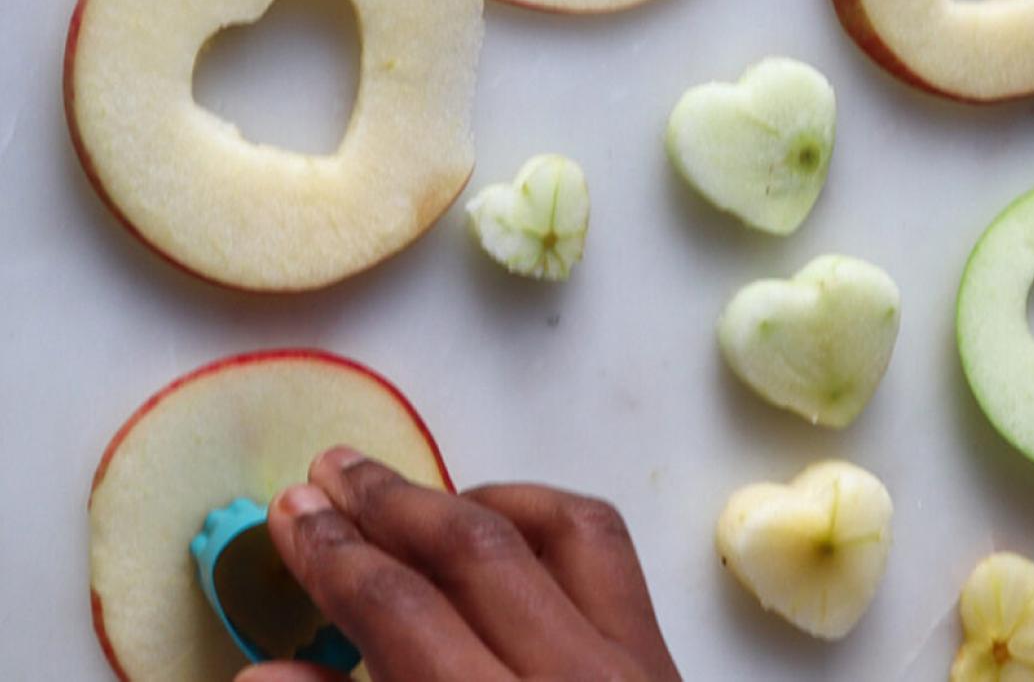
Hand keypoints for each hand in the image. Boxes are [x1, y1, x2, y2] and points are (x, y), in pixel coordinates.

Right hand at [239, 447, 680, 681]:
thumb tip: (262, 672)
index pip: (403, 611)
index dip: (335, 558)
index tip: (291, 516)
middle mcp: (578, 679)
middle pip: (478, 550)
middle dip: (391, 504)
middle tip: (328, 473)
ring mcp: (641, 665)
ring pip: (565, 529)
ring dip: (479, 500)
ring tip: (409, 499)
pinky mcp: (670, 661)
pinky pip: (610, 558)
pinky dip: (550, 523)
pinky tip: (502, 531)